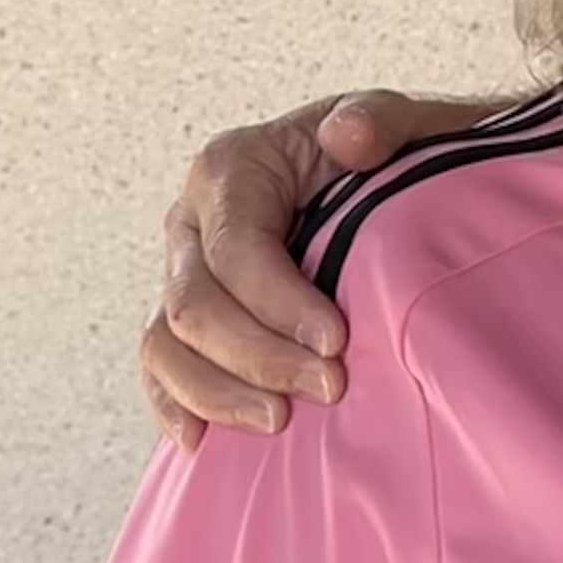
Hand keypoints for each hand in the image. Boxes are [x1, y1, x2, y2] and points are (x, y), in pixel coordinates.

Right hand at [140, 90, 509, 445]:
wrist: (392, 185)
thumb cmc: (394, 157)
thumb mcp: (401, 125)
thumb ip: (379, 120)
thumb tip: (348, 135)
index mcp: (233, 168)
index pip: (237, 247)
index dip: (279, 301)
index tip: (337, 340)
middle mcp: (193, 222)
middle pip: (196, 304)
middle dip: (258, 356)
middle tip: (330, 389)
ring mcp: (184, 274)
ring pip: (167, 344)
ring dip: (218, 392)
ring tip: (280, 424)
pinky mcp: (189, 321)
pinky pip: (162, 367)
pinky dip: (177, 404)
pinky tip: (201, 442)